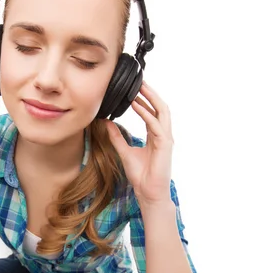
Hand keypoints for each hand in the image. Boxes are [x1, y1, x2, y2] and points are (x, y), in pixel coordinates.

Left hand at [105, 81, 173, 203]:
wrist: (148, 192)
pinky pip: (155, 125)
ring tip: (140, 87)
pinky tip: (136, 105)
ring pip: (162, 112)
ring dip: (151, 98)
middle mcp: (163, 135)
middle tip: (139, 81)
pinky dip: (146, 113)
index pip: (152, 112)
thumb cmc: (140, 175)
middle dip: (150, 93)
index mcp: (156, 136)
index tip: (134, 89)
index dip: (145, 99)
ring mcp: (166, 139)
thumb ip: (117, 137)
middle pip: (160, 107)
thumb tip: (107, 123)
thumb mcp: (124, 151)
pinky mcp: (164, 144)